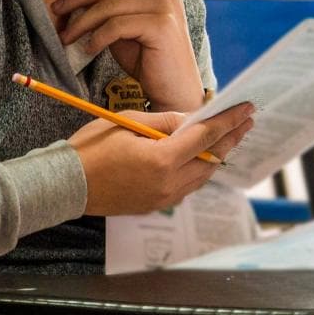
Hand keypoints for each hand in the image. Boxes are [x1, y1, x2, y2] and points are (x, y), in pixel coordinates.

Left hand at [54, 0, 202, 111]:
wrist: (173, 88)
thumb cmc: (148, 55)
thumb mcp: (128, 22)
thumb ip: (114, 3)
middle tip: (58, 10)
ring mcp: (165, 4)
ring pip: (108, 6)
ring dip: (81, 23)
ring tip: (67, 37)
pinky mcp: (160, 24)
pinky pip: (115, 25)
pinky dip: (96, 38)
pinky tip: (89, 48)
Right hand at [69, 103, 254, 215]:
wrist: (67, 184)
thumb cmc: (92, 148)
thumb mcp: (129, 122)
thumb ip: (165, 121)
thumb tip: (192, 119)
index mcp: (162, 159)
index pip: (206, 137)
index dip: (229, 121)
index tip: (246, 109)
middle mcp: (168, 183)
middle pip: (211, 159)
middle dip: (230, 138)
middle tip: (246, 121)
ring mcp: (163, 198)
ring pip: (202, 176)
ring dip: (217, 156)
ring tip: (229, 137)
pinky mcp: (156, 205)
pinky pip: (188, 186)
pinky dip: (199, 170)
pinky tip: (202, 157)